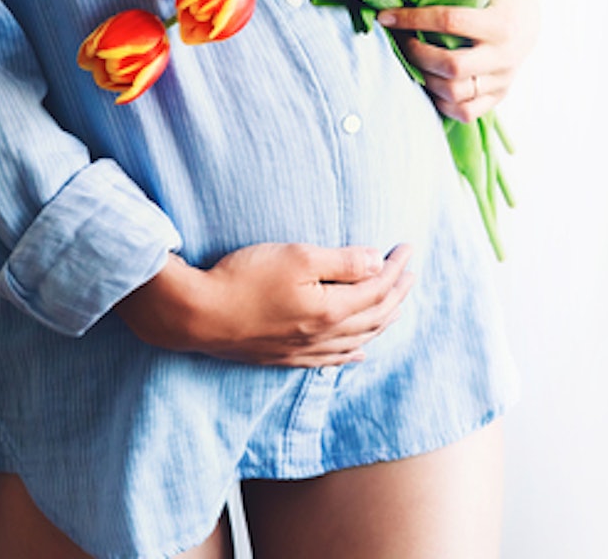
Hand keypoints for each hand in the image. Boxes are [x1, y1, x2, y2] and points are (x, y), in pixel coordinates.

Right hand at [115, 243, 413, 366]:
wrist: (196, 314)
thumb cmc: (244, 277)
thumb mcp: (297, 257)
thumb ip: (343, 261)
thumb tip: (379, 262)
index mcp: (331, 310)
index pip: (378, 288)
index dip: (397, 267)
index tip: (408, 248)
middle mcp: (324, 337)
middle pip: (375, 316)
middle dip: (398, 292)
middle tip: (411, 272)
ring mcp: (305, 351)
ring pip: (359, 340)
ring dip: (383, 321)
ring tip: (397, 305)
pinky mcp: (285, 358)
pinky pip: (332, 360)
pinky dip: (353, 353)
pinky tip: (360, 352)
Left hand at [377, 0, 539, 122]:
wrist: (527, 19)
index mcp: (500, 23)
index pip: (450, 21)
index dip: (412, 18)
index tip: (386, 16)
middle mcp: (504, 56)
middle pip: (452, 66)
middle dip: (416, 54)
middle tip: (401, 42)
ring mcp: (502, 80)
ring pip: (454, 92)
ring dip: (424, 78)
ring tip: (412, 62)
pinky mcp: (498, 97)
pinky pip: (464, 112)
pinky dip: (440, 102)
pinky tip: (429, 82)